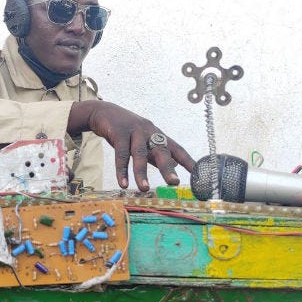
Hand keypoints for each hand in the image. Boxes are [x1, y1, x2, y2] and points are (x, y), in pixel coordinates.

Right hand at [68, 101, 194, 190]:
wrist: (103, 112)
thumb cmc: (126, 130)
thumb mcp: (143, 141)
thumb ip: (156, 154)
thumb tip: (173, 166)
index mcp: (157, 135)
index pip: (176, 148)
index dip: (188, 161)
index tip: (198, 174)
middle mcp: (149, 131)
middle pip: (161, 150)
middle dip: (168, 167)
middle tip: (174, 183)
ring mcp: (134, 131)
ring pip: (139, 154)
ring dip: (141, 173)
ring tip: (145, 189)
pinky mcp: (118, 132)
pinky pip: (120, 154)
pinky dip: (122, 170)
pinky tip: (123, 184)